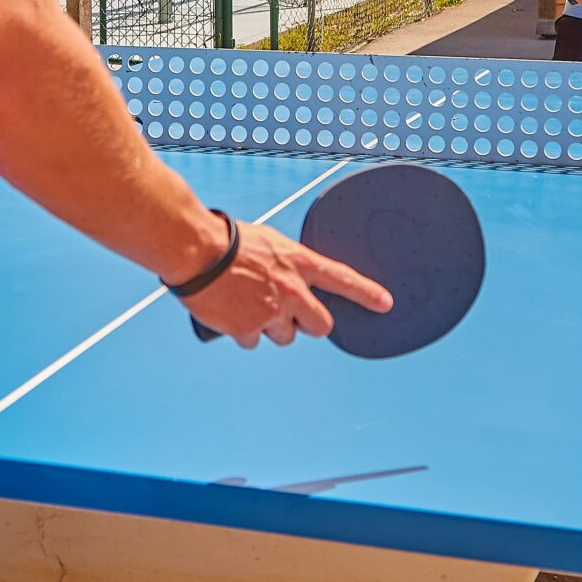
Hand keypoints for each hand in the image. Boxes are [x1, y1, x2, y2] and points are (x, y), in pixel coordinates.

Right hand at [180, 217, 393, 347]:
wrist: (196, 251)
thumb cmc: (226, 240)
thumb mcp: (268, 243)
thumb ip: (286, 264)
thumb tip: (287, 280)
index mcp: (299, 263)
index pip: (343, 279)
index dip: (366, 293)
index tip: (385, 303)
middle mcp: (292, 290)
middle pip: (320, 325)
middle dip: (307, 324)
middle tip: (288, 314)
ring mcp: (272, 312)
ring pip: (283, 336)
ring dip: (269, 327)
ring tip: (245, 304)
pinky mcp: (248, 329)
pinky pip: (252, 341)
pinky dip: (242, 332)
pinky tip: (229, 313)